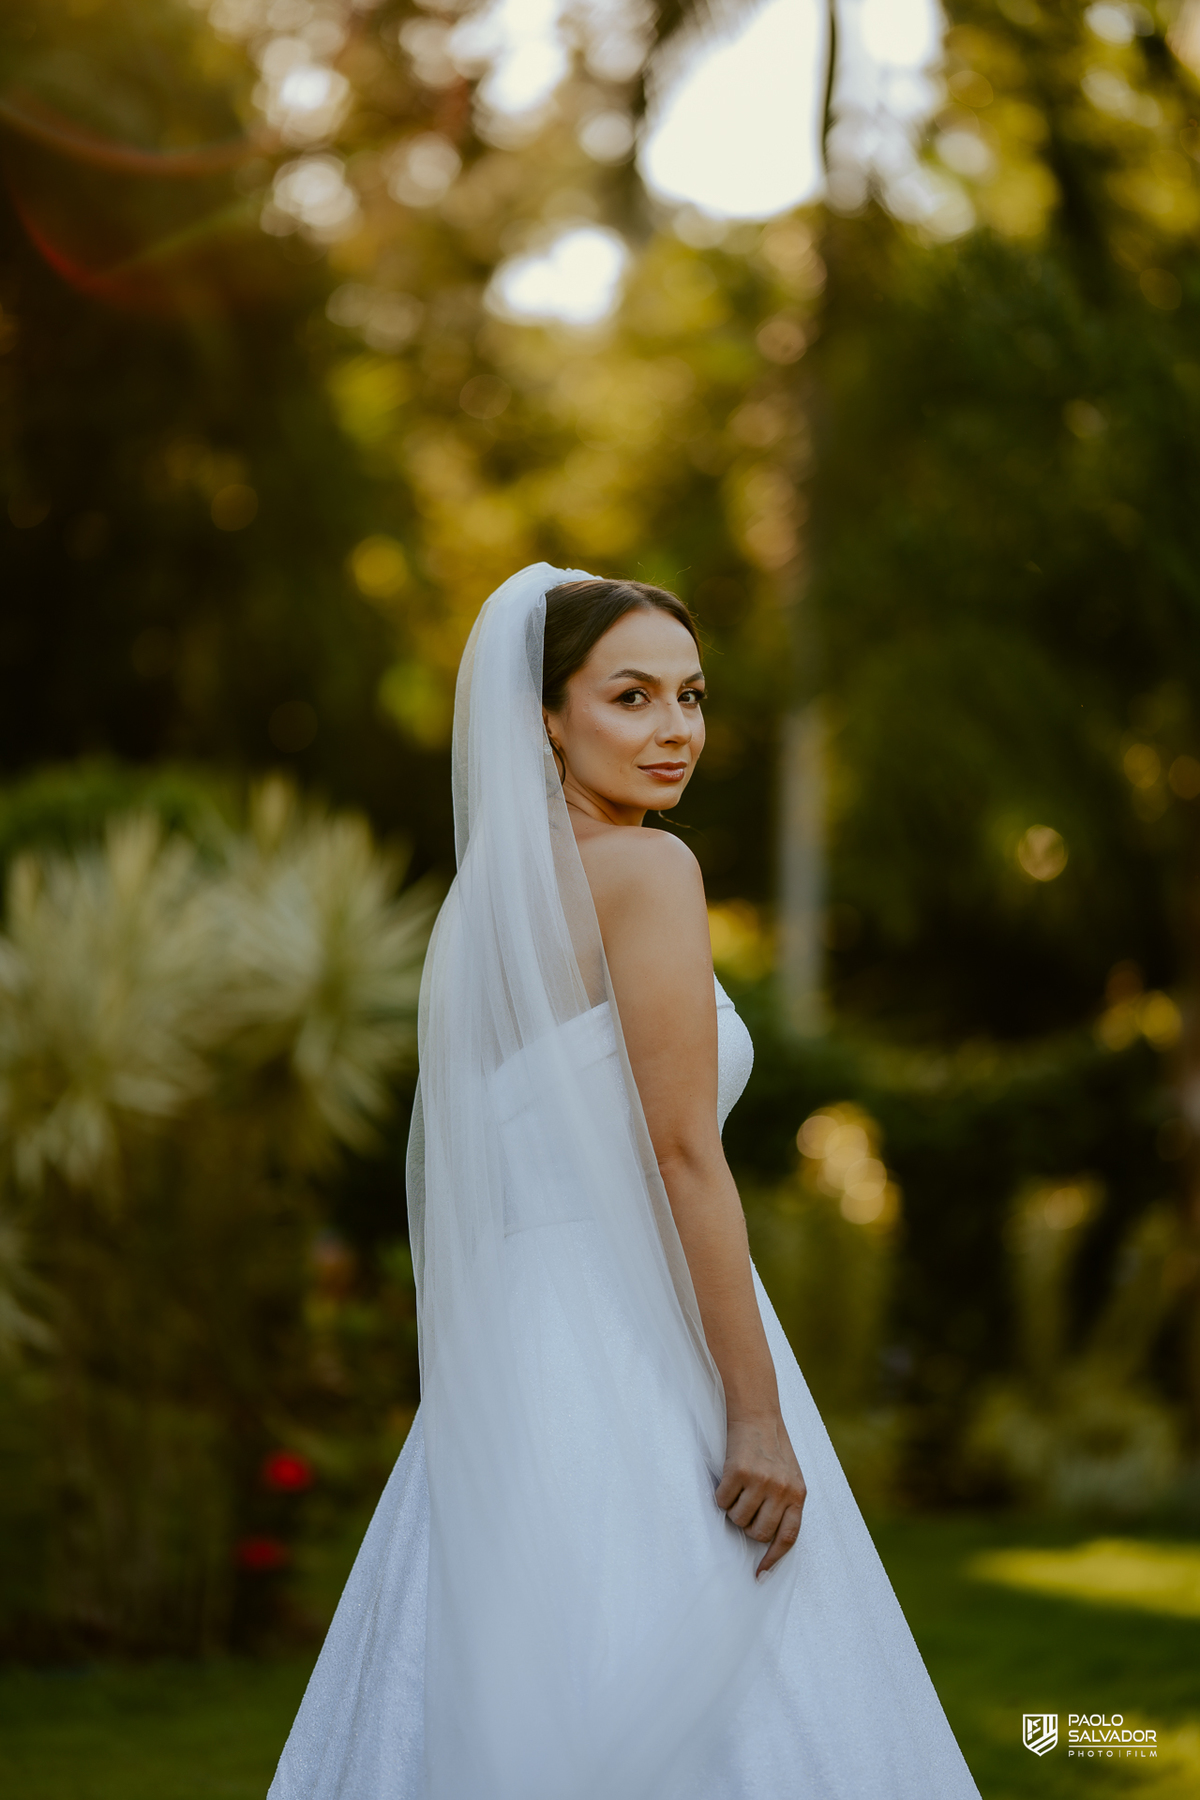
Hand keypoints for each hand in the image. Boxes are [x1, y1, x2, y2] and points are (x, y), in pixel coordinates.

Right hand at [715, 1416, 806, 1577]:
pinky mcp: (739, 1472)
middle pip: (758, 1533)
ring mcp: (760, 1481)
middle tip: (746, 1506)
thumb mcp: (790, 1477)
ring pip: (738, 1520)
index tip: (760, 1575)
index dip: (773, 1559)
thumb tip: (768, 1540)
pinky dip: (721, 1495)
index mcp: (798, 1494)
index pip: (788, 1537)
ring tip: (739, 1488)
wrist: (758, 1415)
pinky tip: (729, 1479)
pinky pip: (723, 1501)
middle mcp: (782, 1490)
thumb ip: (785, 1504)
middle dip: (748, 1526)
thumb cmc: (773, 1449)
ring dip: (734, 1509)